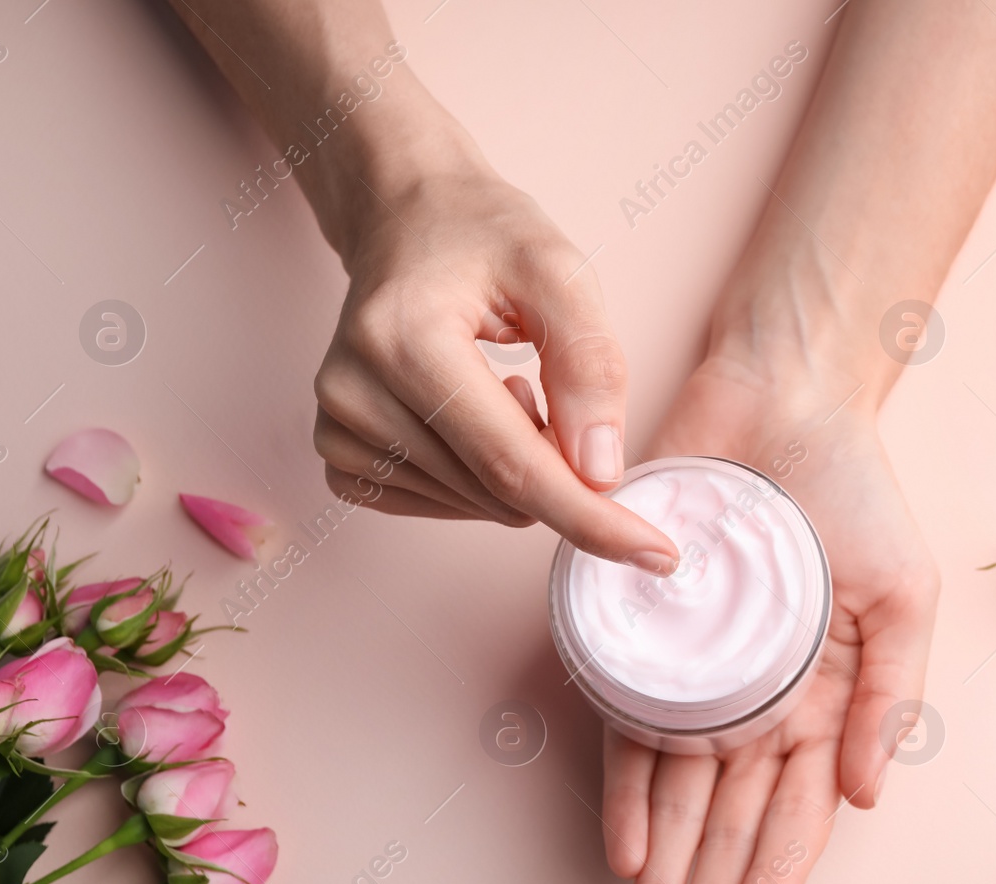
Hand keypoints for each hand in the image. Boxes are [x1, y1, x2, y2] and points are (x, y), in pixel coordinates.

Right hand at [309, 111, 675, 571]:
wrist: (405, 218)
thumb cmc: (482, 236)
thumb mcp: (560, 272)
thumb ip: (590, 367)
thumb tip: (600, 474)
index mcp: (404, 339)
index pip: (512, 465)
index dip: (591, 517)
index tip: (657, 553)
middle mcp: (354, 391)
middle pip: (498, 494)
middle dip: (561, 472)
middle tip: (557, 393)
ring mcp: (338, 428)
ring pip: (478, 508)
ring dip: (521, 468)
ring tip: (508, 388)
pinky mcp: (341, 455)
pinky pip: (441, 508)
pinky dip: (483, 480)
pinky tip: (475, 417)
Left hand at [600, 345, 939, 883]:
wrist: (782, 400)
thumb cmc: (856, 493)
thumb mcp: (905, 593)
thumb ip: (892, 695)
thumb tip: (870, 796)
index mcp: (826, 705)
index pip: (796, 820)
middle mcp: (759, 704)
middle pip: (726, 829)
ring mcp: (701, 675)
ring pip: (677, 799)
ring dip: (660, 878)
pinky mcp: (647, 634)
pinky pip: (630, 724)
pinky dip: (623, 789)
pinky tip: (621, 850)